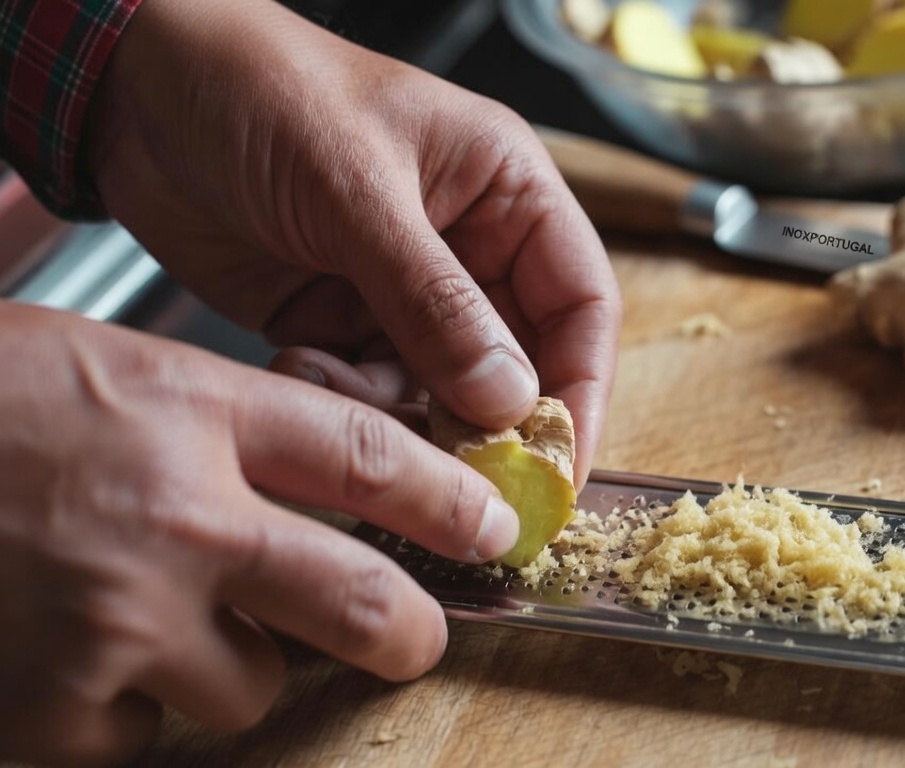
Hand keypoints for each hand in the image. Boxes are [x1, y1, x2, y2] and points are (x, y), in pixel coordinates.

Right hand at [0, 303, 522, 765]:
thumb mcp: (110, 367)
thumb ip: (222, 425)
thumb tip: (333, 487)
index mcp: (191, 411)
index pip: (370, 460)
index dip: (452, 501)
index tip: (492, 528)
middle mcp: (173, 519)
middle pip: (358, 603)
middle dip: (407, 633)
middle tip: (414, 636)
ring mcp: (114, 624)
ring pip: (249, 688)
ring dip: (224, 667)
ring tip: (148, 619)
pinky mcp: (53, 711)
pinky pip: (143, 737)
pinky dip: (124, 710)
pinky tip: (71, 654)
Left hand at [86, 0, 621, 488]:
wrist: (133, 90)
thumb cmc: (261, 92)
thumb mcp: (358, 193)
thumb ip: (436, 303)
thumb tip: (509, 401)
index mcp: (507, 193)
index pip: (580, 303)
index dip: (582, 387)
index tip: (562, 464)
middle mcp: (470, 247)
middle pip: (518, 361)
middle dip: (490, 421)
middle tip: (463, 480)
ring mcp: (405, 290)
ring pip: (441, 389)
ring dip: (400, 410)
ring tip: (338, 379)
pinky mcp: (342, 321)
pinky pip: (370, 390)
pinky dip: (342, 396)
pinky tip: (298, 360)